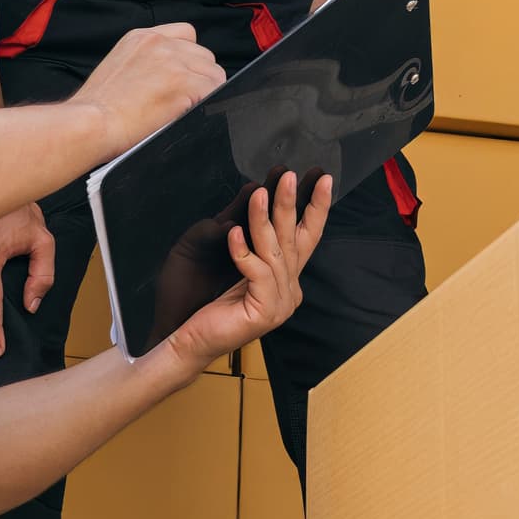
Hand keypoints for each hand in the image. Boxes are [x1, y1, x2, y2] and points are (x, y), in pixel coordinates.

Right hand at [72, 23, 224, 151]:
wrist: (89, 123)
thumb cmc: (96, 108)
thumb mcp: (118, 67)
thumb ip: (146, 63)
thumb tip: (167, 77)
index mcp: (142, 37)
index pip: (186, 34)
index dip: (189, 58)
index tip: (182, 76)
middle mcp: (160, 44)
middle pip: (204, 56)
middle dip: (198, 78)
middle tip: (179, 100)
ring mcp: (174, 62)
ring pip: (214, 74)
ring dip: (204, 93)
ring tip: (180, 110)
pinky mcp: (185, 84)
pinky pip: (216, 92)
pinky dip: (206, 105)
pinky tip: (185, 115)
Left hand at [164, 174, 336, 365]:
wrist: (193, 342)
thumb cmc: (212, 306)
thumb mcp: (240, 268)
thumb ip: (259, 248)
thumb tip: (265, 207)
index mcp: (288, 280)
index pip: (308, 239)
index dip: (317, 209)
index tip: (324, 180)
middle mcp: (290, 292)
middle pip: (295, 240)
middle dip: (293, 205)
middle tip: (290, 176)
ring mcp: (280, 304)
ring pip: (275, 252)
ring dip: (264, 219)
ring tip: (259, 193)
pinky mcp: (264, 312)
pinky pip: (258, 272)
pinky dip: (244, 251)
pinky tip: (233, 234)